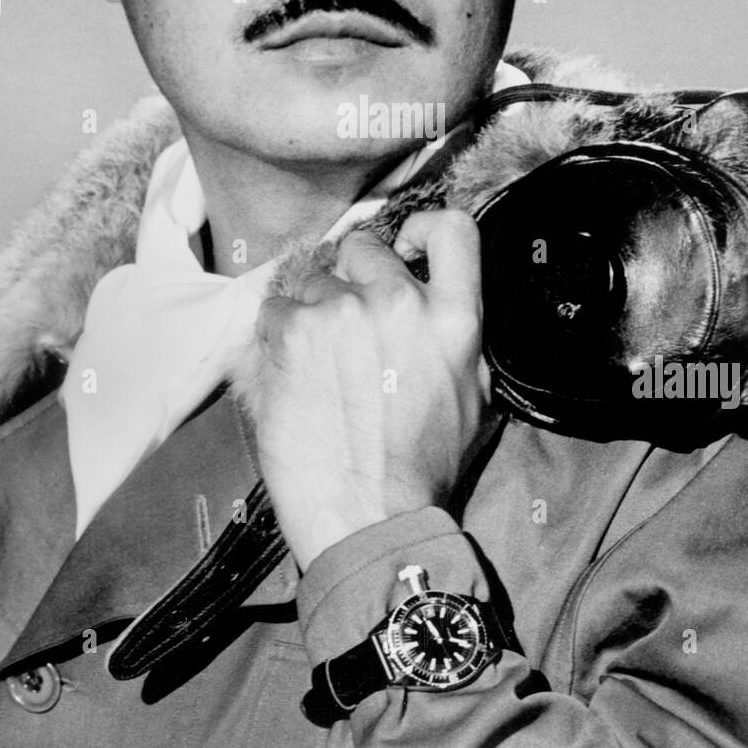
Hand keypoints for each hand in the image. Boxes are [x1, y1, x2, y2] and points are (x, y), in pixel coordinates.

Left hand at [253, 210, 492, 570]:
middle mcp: (401, 302)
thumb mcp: (472, 394)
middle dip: (352, 276)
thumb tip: (436, 298)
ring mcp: (343, 313)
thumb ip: (453, 334)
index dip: (424, 228)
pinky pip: (275, 308)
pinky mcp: (293, 332)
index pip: (454, 230)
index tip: (405, 248)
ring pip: (315, 279)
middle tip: (346, 322)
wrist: (370, 519)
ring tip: (318, 363)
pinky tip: (291, 371)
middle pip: (365, 247)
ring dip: (312, 310)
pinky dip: (277, 334)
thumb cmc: (421, 469)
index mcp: (455, 318)